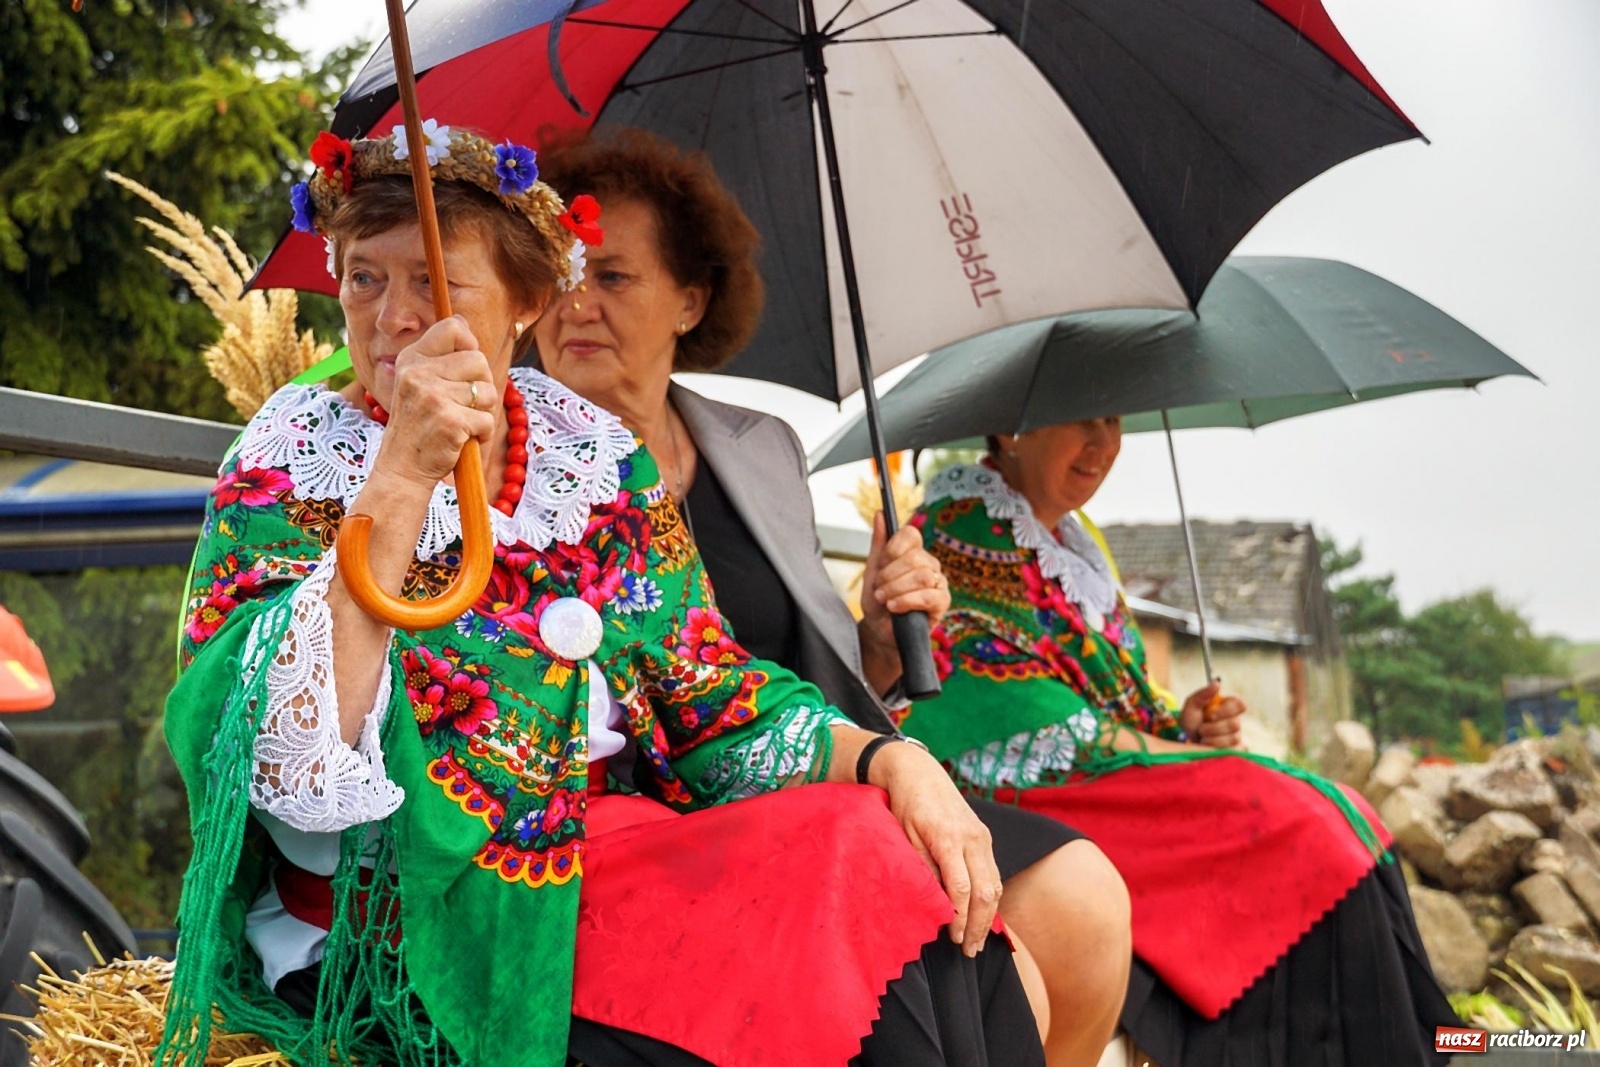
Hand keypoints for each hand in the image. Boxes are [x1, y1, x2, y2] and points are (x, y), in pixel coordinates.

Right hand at [375, 316, 496, 486]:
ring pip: (489, 391)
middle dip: (481, 385)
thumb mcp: (418, 383)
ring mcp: (433, 396)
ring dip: (483, 412)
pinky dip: (482, 434)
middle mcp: (418, 373)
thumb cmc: (419, 425)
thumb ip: (440, 355)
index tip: (465, 367)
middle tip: (462, 405)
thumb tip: (462, 321)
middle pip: (479, 360)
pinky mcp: (450, 421)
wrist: (402, 468)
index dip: (470, 344)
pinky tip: (461, 440)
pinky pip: (488, 420)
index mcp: (412, 359)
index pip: (453, 328)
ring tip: (459, 423)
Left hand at [859, 513, 949, 670]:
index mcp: (913, 553)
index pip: (911, 535)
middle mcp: (929, 564)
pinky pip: (929, 595)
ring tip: (885, 599)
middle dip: (890, 575)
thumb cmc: (878, 601)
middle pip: (915, 557)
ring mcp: (938, 582)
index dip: (893, 549)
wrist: (879, 631)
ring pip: (922, 576)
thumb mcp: (873, 570)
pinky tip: (895, 607)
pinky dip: (907, 601)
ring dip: (896, 589)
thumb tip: (880, 513)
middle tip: (879, 589)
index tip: (880, 565)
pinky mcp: (942, 602)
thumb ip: (879, 542)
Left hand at [870, 740, 1001, 956]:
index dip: (959, 917)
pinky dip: (990, 898)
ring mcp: (982, 837)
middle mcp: (972, 838)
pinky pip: (993, 873)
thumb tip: (934, 903)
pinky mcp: (984, 837)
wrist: (918, 771)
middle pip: (985, 891)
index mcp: (949, 838)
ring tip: (976, 941)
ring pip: (995, 884)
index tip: (952, 938)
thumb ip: (921, 867)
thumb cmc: (905, 804)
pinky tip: (981, 916)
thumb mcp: (904, 836)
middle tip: (968, 950)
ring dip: (988, 916)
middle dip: (978, 924)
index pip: (961, 888)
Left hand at [1180, 682, 1245, 748]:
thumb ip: (1203, 694)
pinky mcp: (1235, 751)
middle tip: (1200, 729)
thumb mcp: (1191, 705)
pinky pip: (1234, 750)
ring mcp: (1236, 737)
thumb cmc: (1189, 722)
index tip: (1210, 715)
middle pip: (1235, 724)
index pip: (1240, 704)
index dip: (1227, 710)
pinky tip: (1209, 748)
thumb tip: (1217, 683)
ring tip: (1202, 739)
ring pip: (1233, 738)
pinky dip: (1218, 750)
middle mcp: (1235, 721)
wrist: (1183, 742)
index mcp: (1227, 707)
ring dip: (1212, 740)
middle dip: (1213, 728)